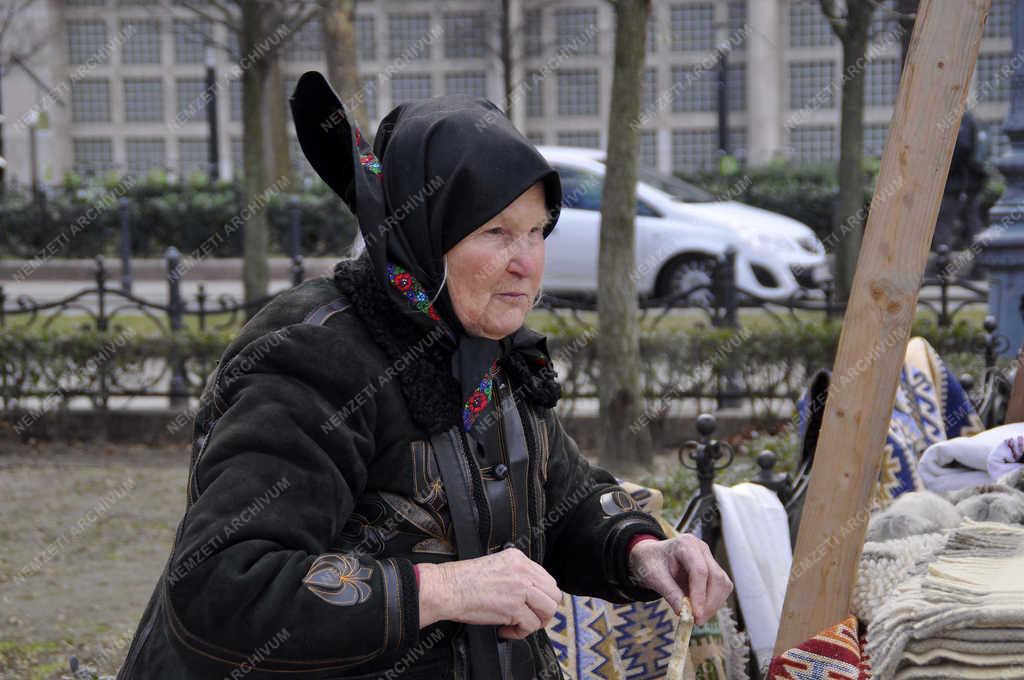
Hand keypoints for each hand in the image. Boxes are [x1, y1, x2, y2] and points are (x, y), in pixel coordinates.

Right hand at [417, 547, 562, 638]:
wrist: (447, 588)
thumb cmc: (463, 580)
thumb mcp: (495, 564)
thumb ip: (515, 574)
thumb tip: (528, 592)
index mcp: (518, 558)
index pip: (547, 579)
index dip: (542, 596)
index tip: (534, 605)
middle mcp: (523, 571)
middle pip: (553, 594)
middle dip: (544, 610)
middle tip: (530, 617)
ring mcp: (520, 588)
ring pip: (548, 610)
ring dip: (536, 622)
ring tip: (519, 625)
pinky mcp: (514, 607)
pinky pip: (531, 625)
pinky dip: (520, 633)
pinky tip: (506, 630)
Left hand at [627, 535, 731, 624]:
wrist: (651, 557)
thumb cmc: (650, 563)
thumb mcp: (653, 576)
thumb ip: (669, 592)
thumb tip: (684, 613)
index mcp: (685, 544)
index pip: (699, 570)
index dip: (700, 594)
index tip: (695, 614)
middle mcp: (701, 549)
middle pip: (716, 577)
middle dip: (709, 603)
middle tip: (697, 621)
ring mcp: (709, 558)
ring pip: (723, 584)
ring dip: (713, 605)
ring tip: (697, 618)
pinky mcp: (713, 570)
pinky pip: (721, 588)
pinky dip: (713, 602)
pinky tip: (700, 610)